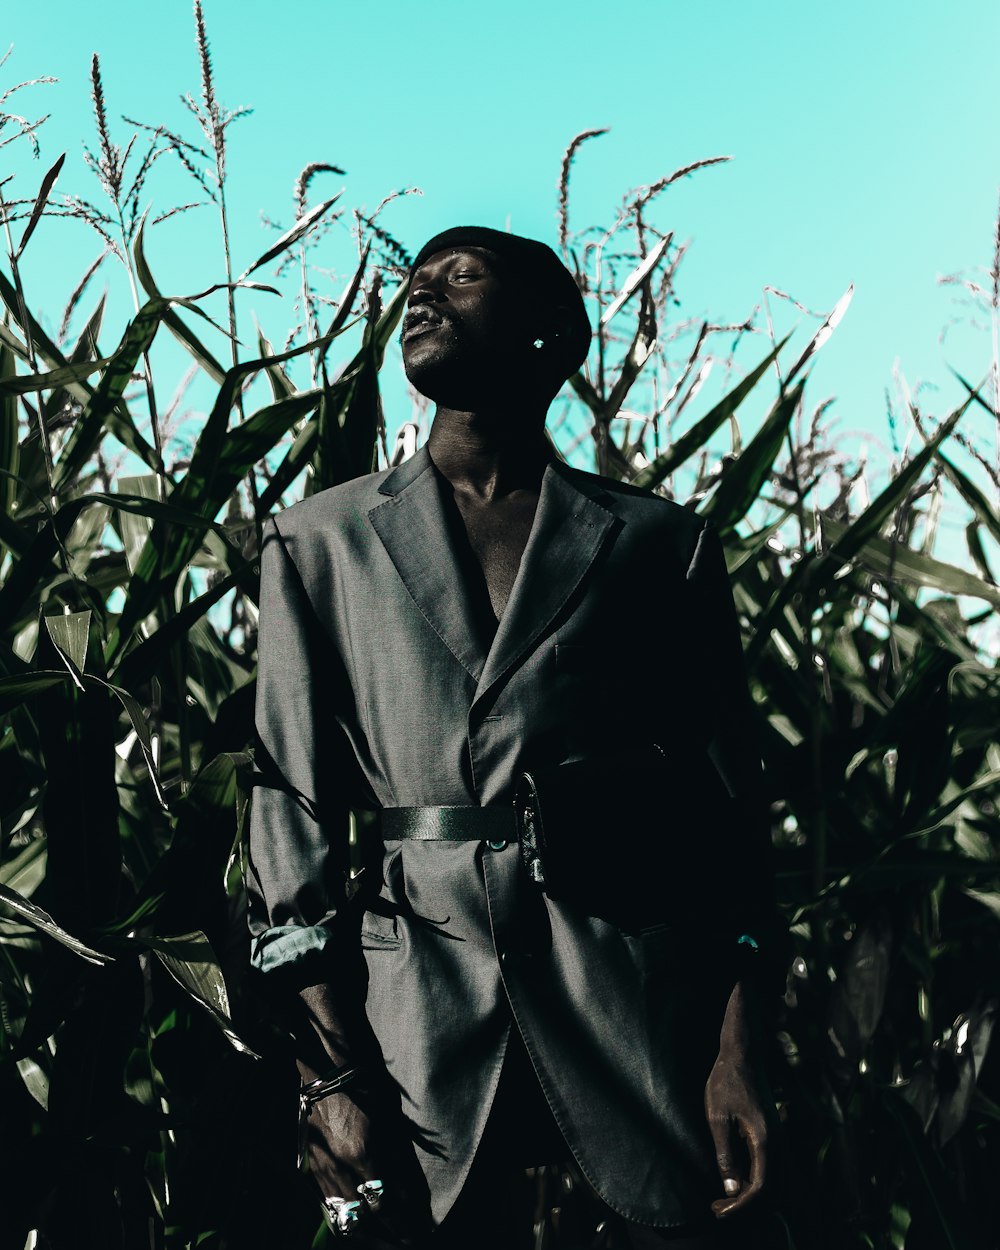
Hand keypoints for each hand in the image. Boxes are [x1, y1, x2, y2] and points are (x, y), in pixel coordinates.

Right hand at [298, 1058, 419, 1244]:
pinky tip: (359, 1223)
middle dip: (393, 1231)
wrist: (329, 1066)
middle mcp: (343, 1167)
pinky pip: (330, 1203)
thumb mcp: (392, 1120)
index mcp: (366, 1154)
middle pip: (371, 1216)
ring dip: (370, 1230)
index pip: (391, 1203)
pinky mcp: (314, 1165)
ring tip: (388, 1236)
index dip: (408, 1220)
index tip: (422, 1228)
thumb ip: (400, 1160)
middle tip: (410, 1238)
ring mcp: (325, 1169)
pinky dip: (347, 1217)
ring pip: (347, 1216)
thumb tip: (412, 1193)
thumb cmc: (368, 1084)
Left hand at [703, 980, 769, 1217]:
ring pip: (773, 1183)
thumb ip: (725, 1154)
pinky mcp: (774, 1136)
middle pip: (771, 1192)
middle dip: (745, 1206)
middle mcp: (777, 1144)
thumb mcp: (716, 1118)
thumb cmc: (725, 1082)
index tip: (719, 1210)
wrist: (741, 1055)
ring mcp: (778, 1140)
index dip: (741, 1206)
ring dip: (750, 1197)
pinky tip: (733, 1181)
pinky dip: (755, 1183)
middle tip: (716, 1208)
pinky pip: (770, 1170)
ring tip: (722, 1200)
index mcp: (764, 1140)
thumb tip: (732, 1190)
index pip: (760, 1188)